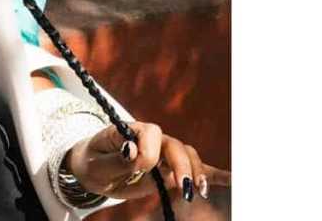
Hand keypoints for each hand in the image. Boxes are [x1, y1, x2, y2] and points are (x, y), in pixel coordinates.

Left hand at [67, 121, 230, 202]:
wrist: (92, 171)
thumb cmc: (92, 164)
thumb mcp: (97, 165)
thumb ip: (118, 160)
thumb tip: (134, 150)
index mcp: (130, 131)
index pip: (150, 133)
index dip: (149, 151)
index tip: (141, 167)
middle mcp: (150, 138)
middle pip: (175, 145)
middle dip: (182, 166)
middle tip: (185, 188)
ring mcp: (162, 153)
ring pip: (187, 155)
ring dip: (196, 172)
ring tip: (196, 192)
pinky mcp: (169, 168)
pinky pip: (194, 168)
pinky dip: (213, 173)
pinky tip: (231, 180)